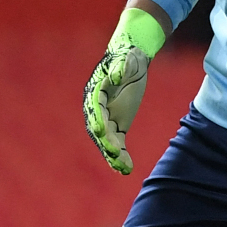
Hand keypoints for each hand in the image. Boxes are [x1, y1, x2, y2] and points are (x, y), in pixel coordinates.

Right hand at [84, 7, 165, 174]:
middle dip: (106, 142)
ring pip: (107, 140)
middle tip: (116, 154)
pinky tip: (126, 168)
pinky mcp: (116, 124)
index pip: (95, 108)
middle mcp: (97, 108)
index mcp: (95, 92)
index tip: (100, 131)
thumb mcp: (128, 59)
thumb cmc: (128, 57)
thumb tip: (116, 76)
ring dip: (113, 155)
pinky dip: (121, 155)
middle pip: (99, 128)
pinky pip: (117, 142)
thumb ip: (122, 67)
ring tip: (123, 168)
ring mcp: (106, 118)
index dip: (97, 119)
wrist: (131, 61)